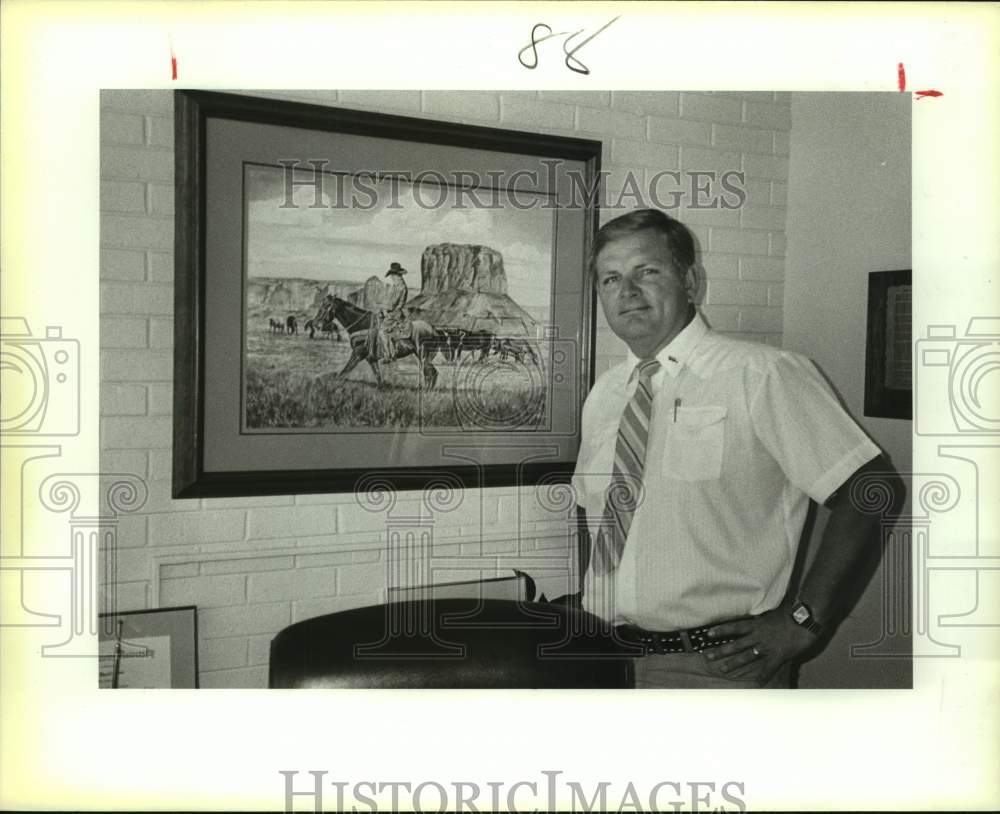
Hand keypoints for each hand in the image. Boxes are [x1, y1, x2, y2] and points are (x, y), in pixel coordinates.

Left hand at [701, 608, 818, 686]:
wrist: (805, 619)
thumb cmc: (791, 612)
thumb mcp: (773, 612)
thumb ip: (764, 617)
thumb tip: (759, 616)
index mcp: (756, 624)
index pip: (734, 627)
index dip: (720, 630)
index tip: (707, 633)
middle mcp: (758, 635)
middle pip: (735, 644)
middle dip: (721, 650)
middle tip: (707, 656)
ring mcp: (767, 646)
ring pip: (746, 656)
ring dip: (734, 663)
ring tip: (722, 669)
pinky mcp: (778, 655)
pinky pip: (768, 668)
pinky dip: (763, 676)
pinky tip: (757, 684)